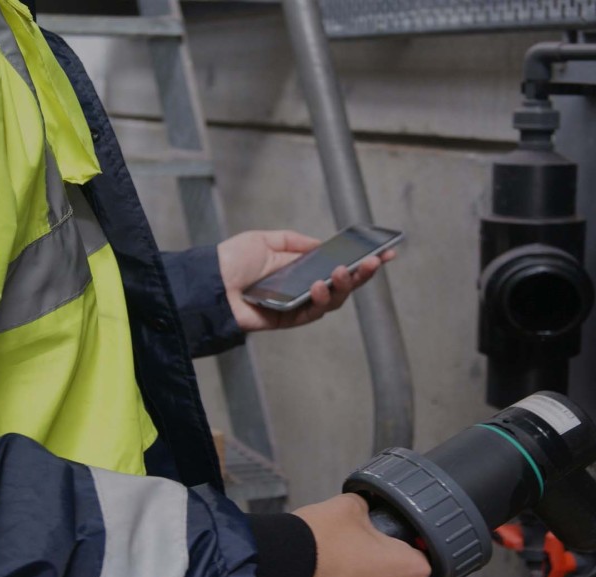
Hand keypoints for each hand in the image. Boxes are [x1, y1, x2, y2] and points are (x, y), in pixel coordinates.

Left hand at [217, 230, 394, 332]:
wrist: (209, 281)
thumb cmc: (233, 260)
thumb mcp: (267, 239)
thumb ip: (296, 242)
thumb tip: (322, 245)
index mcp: (302, 267)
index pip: (339, 264)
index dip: (363, 261)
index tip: (386, 252)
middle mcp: (304, 287)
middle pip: (343, 285)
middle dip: (362, 274)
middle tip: (374, 262)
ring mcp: (297, 304)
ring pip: (332, 301)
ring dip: (343, 286)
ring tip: (344, 271)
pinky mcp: (287, 319)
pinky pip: (311, 313)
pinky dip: (320, 299)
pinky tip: (321, 285)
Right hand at [293, 494, 430, 576]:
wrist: (281, 565)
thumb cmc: (318, 539)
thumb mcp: (350, 506)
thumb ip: (369, 510)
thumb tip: (368, 511)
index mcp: (407, 569)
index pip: (422, 560)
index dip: (406, 549)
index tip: (391, 544)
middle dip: (383, 570)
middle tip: (360, 554)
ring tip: (342, 568)